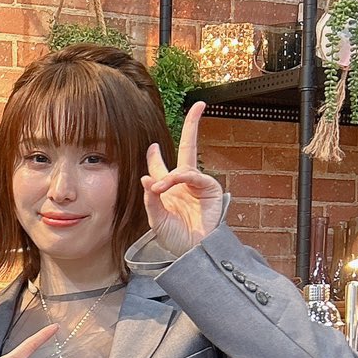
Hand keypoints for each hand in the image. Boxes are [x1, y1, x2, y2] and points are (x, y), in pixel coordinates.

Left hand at [141, 102, 226, 256]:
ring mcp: (198, 185)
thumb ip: (150, 198)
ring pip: (184, 167)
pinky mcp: (211, 190)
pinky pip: (195, 177)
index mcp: (169, 188)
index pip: (161, 165)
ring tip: (160, 188)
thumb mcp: (155, 218)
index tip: (152, 146)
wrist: (191, 253)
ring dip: (170, 176)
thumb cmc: (174, 238)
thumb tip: (146, 178)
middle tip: (199, 104)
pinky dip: (182, 179)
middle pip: (189, 147)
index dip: (155, 156)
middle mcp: (184, 183)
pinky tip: (172, 184)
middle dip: (193, 125)